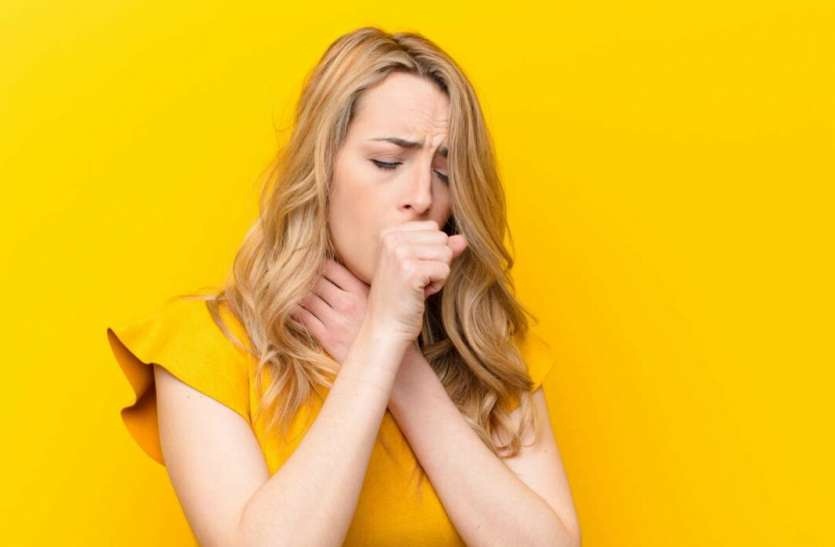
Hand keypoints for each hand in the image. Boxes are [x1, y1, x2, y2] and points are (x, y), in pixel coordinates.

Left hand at [289, 258, 370, 363]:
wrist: (385, 358)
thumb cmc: (379, 326)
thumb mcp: (374, 299)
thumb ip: (356, 283)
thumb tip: (334, 265)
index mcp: (359, 289)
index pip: (329, 267)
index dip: (316, 264)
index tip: (310, 266)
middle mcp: (347, 303)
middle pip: (314, 281)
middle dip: (302, 278)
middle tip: (291, 277)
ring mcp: (336, 321)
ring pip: (305, 299)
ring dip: (294, 295)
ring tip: (288, 292)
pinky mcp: (328, 338)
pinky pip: (303, 319)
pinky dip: (295, 313)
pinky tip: (292, 310)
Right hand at [365, 220, 467, 343]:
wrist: (385, 327)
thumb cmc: (402, 298)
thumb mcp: (420, 267)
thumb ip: (440, 249)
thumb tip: (463, 239)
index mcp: (389, 233)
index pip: (434, 229)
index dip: (430, 253)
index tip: (411, 270)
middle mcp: (392, 239)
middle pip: (442, 238)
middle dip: (436, 262)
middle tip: (415, 281)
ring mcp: (400, 253)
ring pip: (446, 253)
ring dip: (438, 274)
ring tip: (417, 287)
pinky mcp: (410, 270)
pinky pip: (444, 270)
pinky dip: (437, 285)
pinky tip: (419, 294)